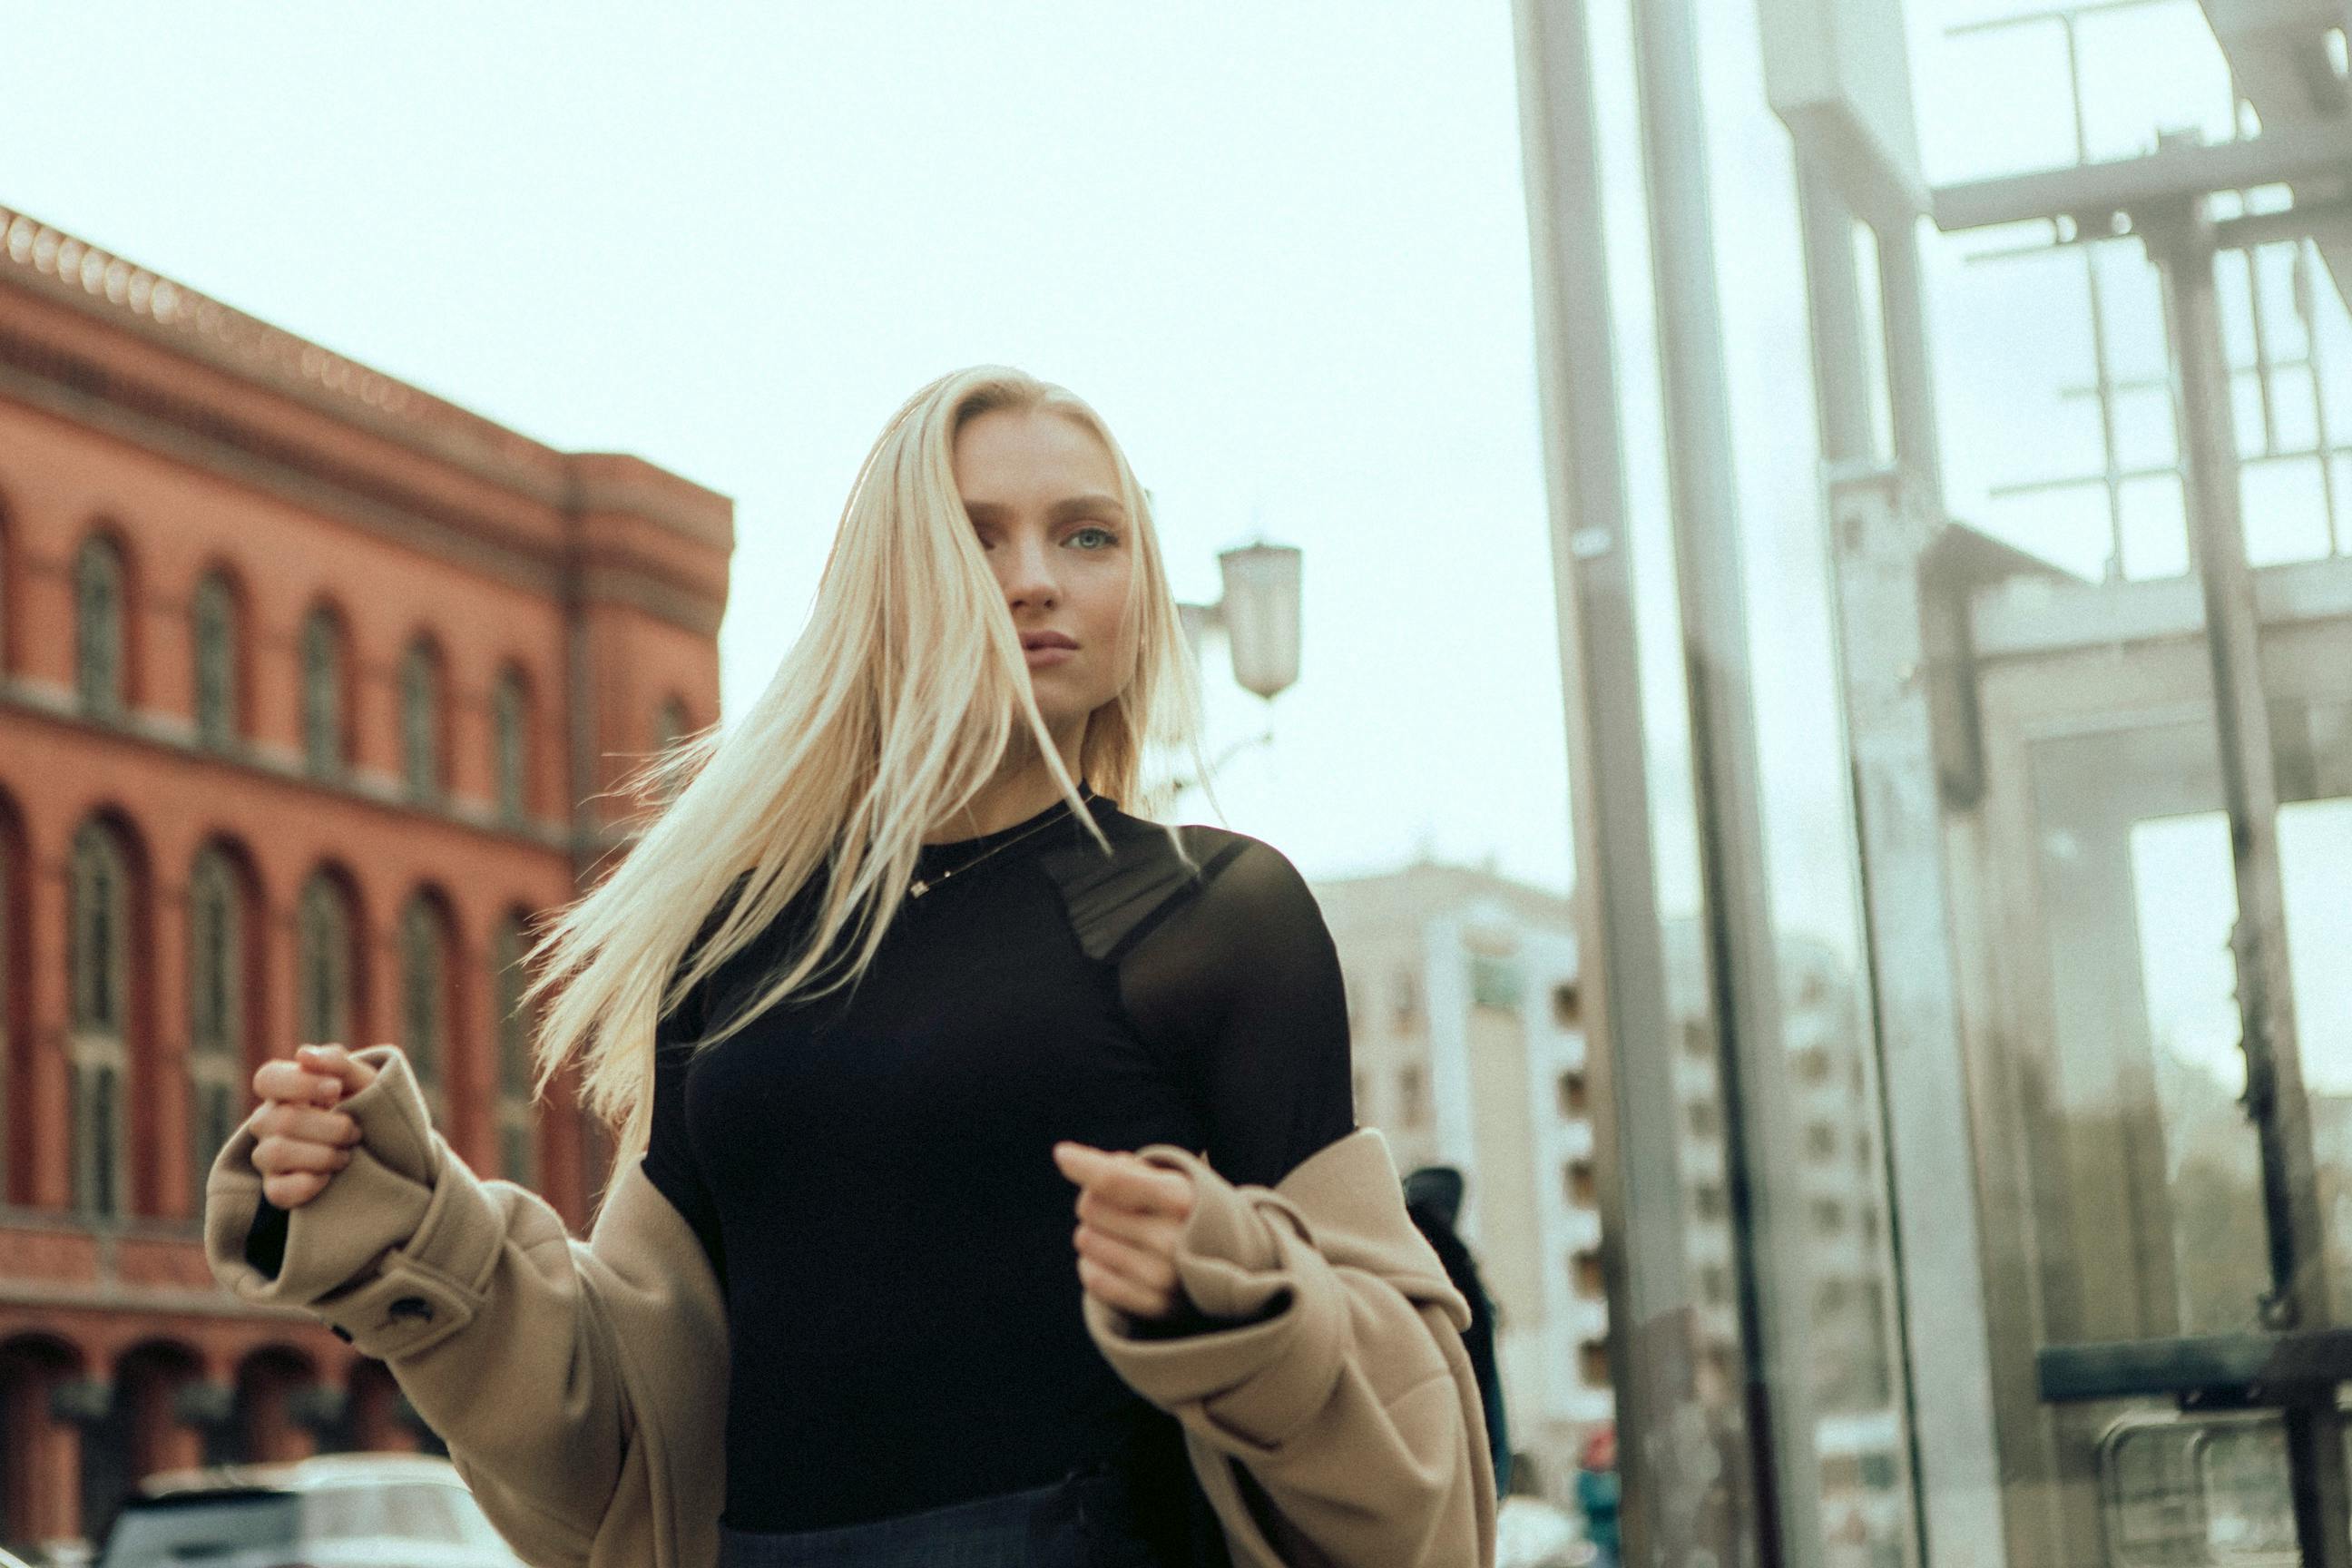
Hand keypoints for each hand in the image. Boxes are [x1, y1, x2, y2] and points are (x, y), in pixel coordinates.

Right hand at [247, 1043, 379, 1208]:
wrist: (384, 1149)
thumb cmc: (365, 1106)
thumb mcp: (362, 1080)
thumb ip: (337, 1062)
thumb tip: (303, 1054)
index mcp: (284, 1089)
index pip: (267, 1079)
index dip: (301, 1084)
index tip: (335, 1089)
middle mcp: (268, 1121)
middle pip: (282, 1119)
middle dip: (331, 1127)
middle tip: (355, 1131)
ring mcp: (268, 1155)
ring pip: (276, 1154)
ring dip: (323, 1155)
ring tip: (345, 1155)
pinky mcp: (277, 1188)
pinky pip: (278, 1191)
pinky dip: (310, 1184)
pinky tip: (329, 1176)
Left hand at [1052, 1141, 1196, 1322]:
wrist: (1234, 1261)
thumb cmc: (1186, 1209)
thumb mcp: (1169, 1179)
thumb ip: (1122, 1167)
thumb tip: (1066, 1157)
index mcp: (1182, 1200)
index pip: (1116, 1181)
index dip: (1084, 1166)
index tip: (1062, 1154)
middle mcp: (1174, 1240)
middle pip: (1091, 1207)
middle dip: (1096, 1200)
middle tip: (1121, 1206)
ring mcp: (1163, 1277)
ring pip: (1086, 1240)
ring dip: (1095, 1232)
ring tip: (1125, 1234)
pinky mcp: (1153, 1306)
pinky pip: (1093, 1279)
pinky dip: (1093, 1263)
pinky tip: (1113, 1257)